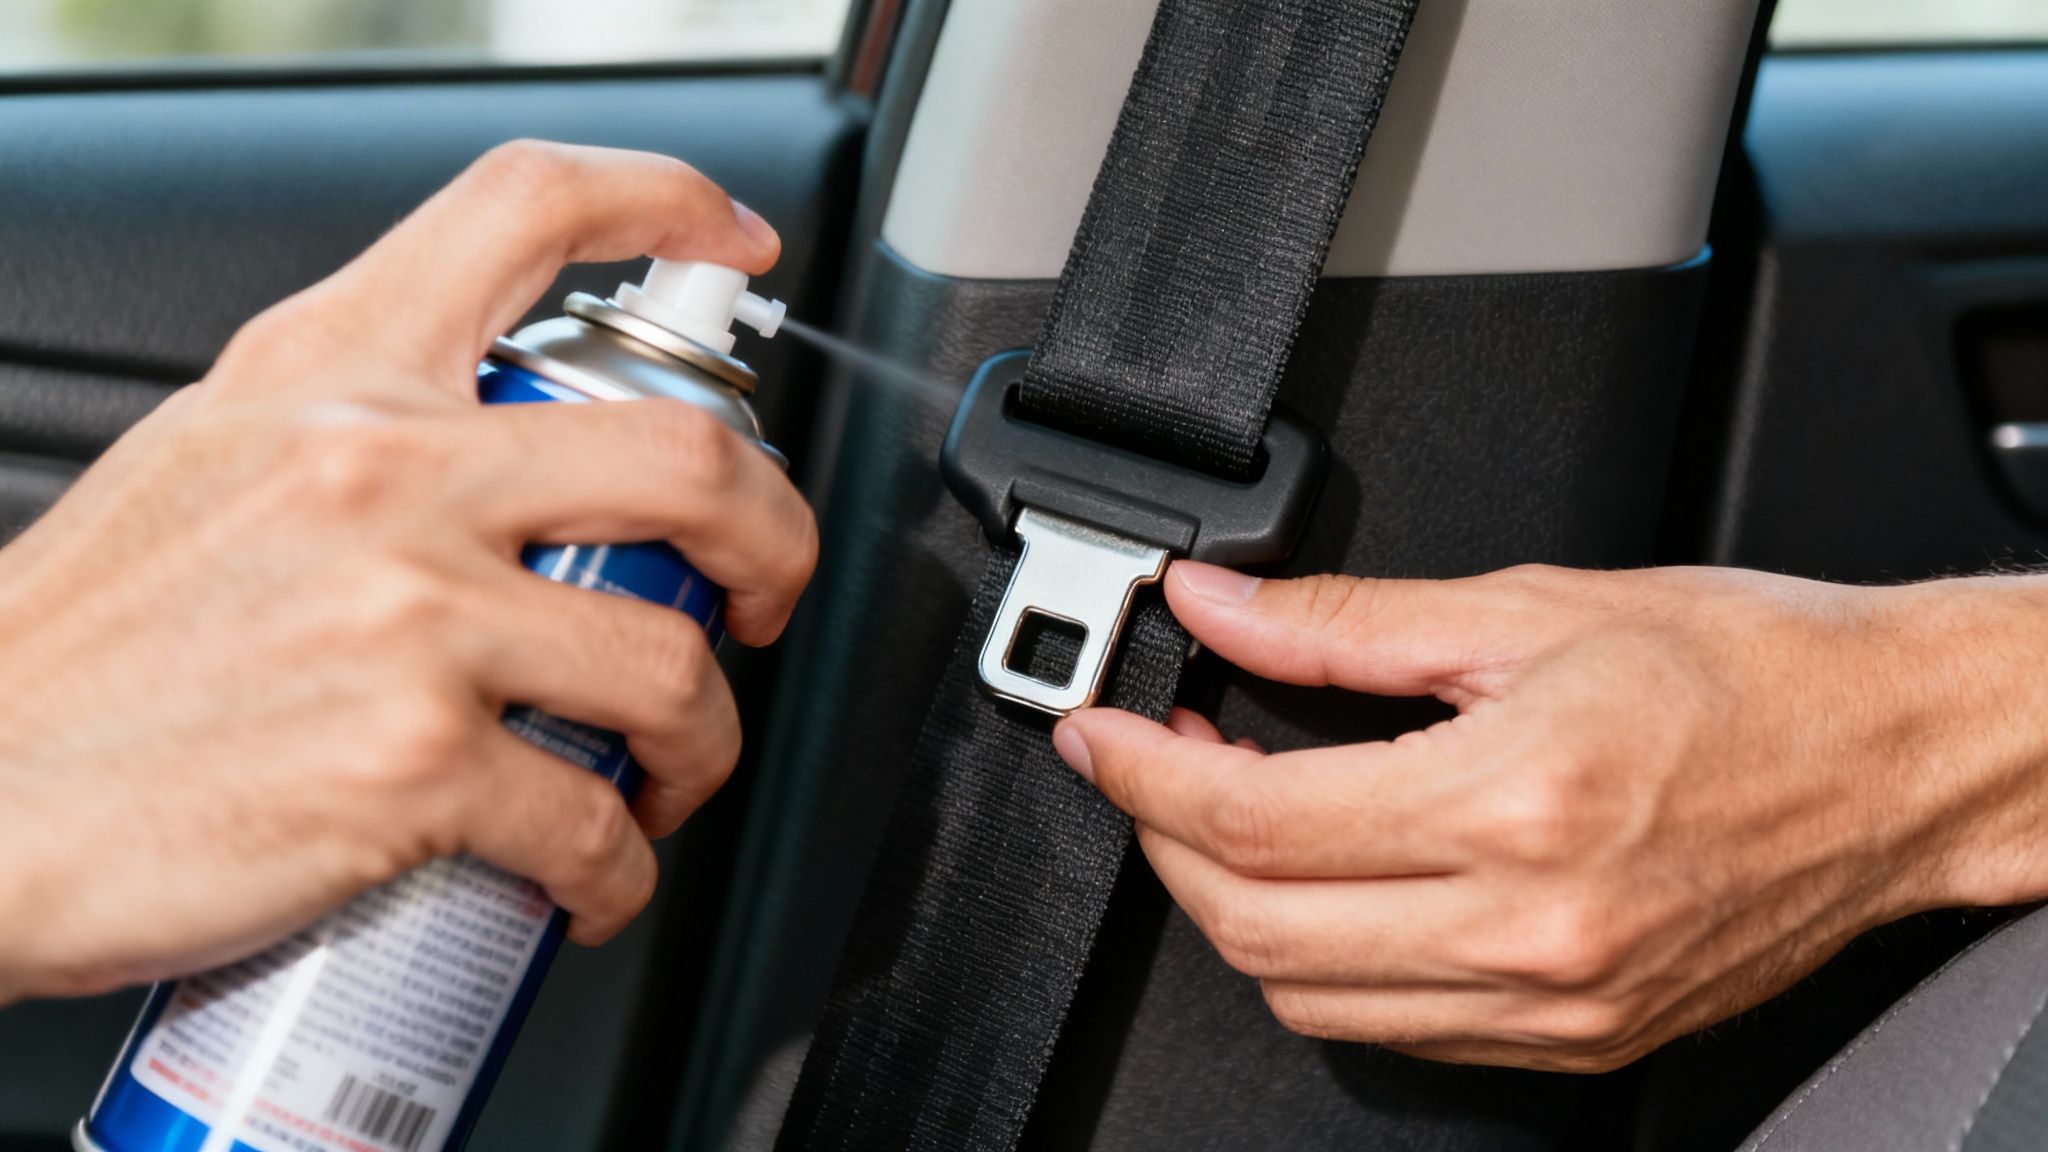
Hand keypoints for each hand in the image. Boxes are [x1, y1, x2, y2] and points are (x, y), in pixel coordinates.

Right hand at [0, 141, 815, 1002]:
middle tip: (762, 592)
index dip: (667, 200)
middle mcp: (381, 471)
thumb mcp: (211, 462)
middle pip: (689, 456)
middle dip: (778, 541)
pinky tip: (590, 877)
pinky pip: (593, 823)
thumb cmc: (78, 655)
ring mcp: (406, 616)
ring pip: (671, 666)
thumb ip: (356, 431)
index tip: (734, 240)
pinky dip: (622, 871)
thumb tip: (498, 453)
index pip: (528, 208)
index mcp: (330, 373)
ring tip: (662, 774)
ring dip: (704, 742)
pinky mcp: (410, 765)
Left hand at [1053, 561, 2047, 1070]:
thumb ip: (1344, 619)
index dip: (1141, 774)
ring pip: (1311, 997)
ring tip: (1237, 813)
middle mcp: (1529, 927)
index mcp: (1512, 803)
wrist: (1898, 756)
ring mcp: (1554, 1002)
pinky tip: (1332, 881)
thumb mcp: (1532, 607)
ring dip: (1237, 910)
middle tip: (1151, 764)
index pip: (1251, 821)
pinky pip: (1396, 1031)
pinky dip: (1329, 962)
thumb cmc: (1752, 671)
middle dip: (1164, 845)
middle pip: (1255, 929)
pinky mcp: (1577, 1039)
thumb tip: (1219, 603)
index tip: (1101, 731)